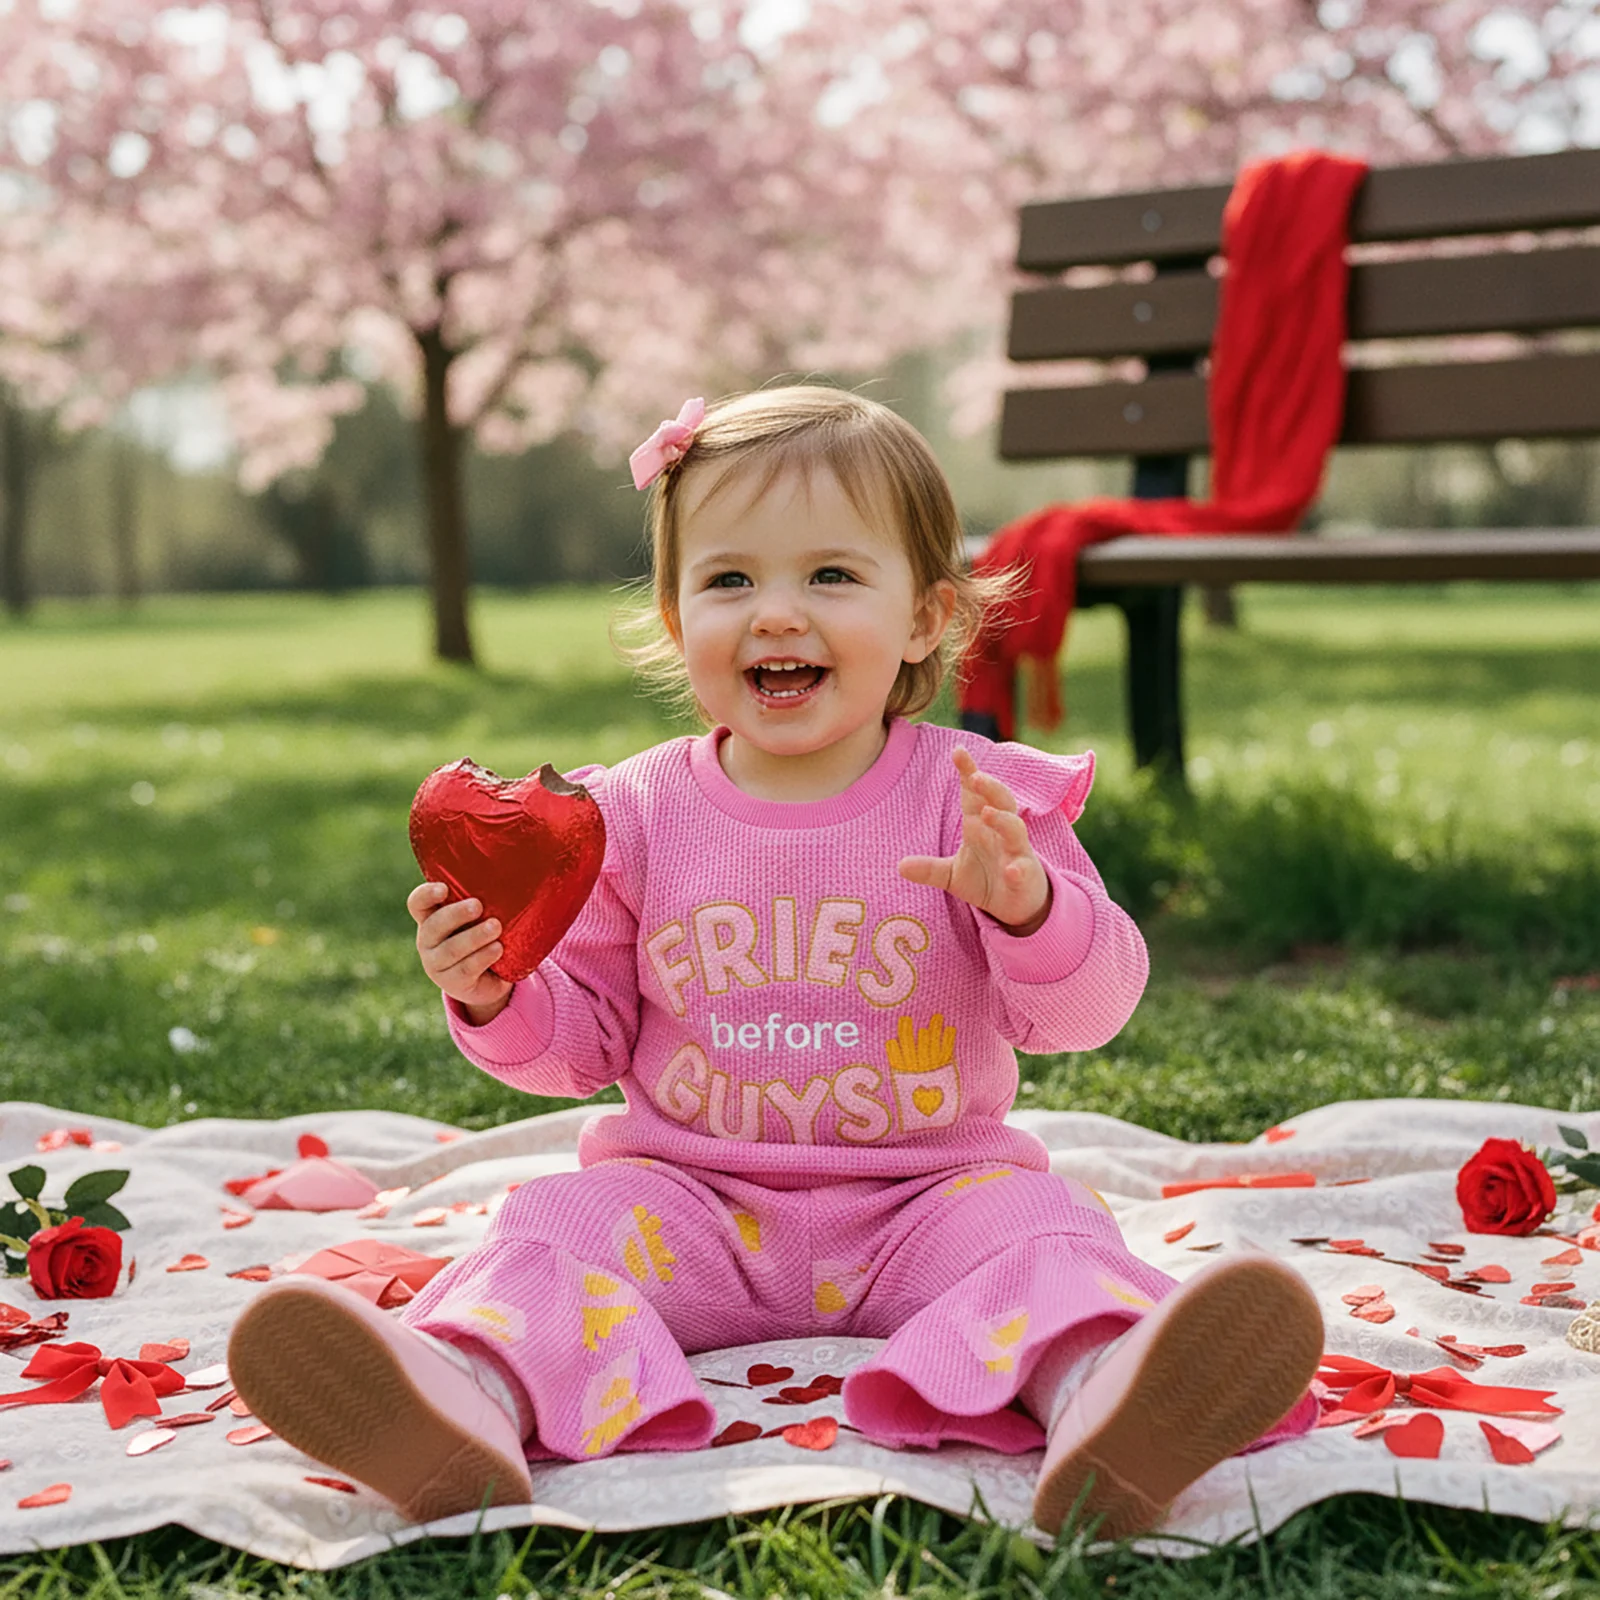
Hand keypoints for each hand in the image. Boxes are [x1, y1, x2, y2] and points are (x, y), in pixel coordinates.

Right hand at [407, 882, 512, 1023]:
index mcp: (431, 918)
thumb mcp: (478, 917)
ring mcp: (437, 964)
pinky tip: (497, 949)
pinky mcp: (453, 983)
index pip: (418, 903)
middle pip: (434, 926)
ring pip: (451, 949)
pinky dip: (482, 957)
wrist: (488, 979)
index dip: (426, 895)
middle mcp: (428, 940)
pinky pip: (465, 969)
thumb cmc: (483, 935)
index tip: (444, 888)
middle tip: (478, 905)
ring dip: (474, 937)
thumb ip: (483, 898)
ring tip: (495, 927)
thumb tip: (516, 868)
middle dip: (456, 914)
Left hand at [897, 748, 1051, 933]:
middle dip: (989, 787)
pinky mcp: (1025, 876)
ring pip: (1015, 829)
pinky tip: (1011, 870)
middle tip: (974, 776)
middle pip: (1000, 801)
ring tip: (986, 813)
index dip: (968, 771)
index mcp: (981, 825)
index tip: (958, 751)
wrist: (1016, 906)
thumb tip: (899, 866)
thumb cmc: (986, 879)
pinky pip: (1023, 869)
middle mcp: (1001, 833)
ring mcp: (1016, 853)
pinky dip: (1018, 868)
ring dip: (1002, 819)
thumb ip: (929, 868)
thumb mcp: (952, 875)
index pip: (974, 793)